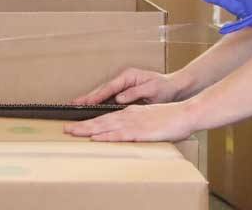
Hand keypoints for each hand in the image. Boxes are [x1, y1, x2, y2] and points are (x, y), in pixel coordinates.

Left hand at [64, 102, 195, 141]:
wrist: (186, 113)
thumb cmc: (171, 119)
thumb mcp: (150, 119)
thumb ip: (138, 124)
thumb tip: (129, 131)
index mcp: (130, 112)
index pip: (106, 117)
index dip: (90, 122)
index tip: (76, 125)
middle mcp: (128, 115)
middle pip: (101, 120)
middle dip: (83, 125)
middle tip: (66, 129)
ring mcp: (134, 123)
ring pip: (106, 126)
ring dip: (88, 129)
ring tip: (73, 132)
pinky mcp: (141, 132)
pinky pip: (120, 135)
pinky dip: (107, 136)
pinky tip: (97, 138)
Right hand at [72, 68, 185, 104]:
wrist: (175, 87)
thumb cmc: (165, 87)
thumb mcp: (153, 89)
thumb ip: (136, 92)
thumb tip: (119, 97)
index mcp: (128, 77)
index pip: (108, 88)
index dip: (96, 96)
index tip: (85, 102)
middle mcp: (123, 80)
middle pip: (102, 89)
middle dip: (87, 97)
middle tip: (73, 104)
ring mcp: (124, 86)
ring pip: (103, 94)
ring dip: (91, 100)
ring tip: (77, 106)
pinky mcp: (125, 93)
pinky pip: (109, 98)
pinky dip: (99, 103)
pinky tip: (93, 109)